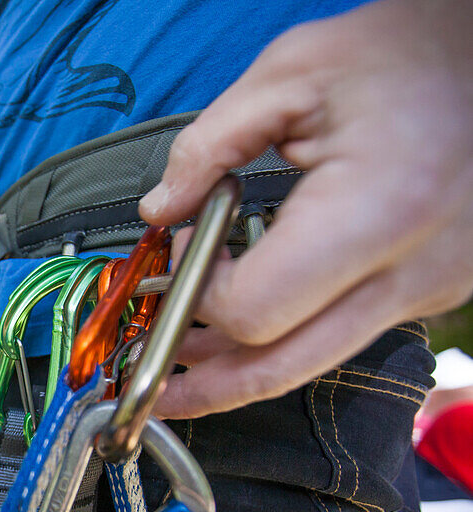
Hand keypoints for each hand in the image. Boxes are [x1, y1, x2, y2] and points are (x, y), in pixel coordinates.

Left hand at [139, 0, 472, 418]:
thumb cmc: (408, 51)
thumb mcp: (292, 72)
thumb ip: (208, 145)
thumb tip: (158, 211)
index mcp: (378, 213)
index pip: (257, 310)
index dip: (197, 299)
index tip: (179, 259)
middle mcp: (413, 271)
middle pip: (281, 368)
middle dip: (204, 386)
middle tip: (148, 388)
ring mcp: (429, 288)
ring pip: (313, 362)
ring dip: (241, 366)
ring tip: (182, 362)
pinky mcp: (432, 288)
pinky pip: (344, 333)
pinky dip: (289, 334)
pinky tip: (249, 317)